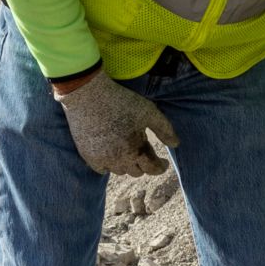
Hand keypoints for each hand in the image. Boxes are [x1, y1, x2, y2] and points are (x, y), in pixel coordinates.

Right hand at [55, 67, 179, 178]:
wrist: (88, 94)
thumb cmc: (121, 101)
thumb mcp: (148, 111)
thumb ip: (165, 129)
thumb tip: (176, 144)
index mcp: (136, 150)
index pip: (153, 169)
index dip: (161, 167)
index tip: (163, 162)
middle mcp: (120, 160)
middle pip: (137, 171)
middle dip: (143, 162)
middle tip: (143, 147)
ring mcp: (102, 160)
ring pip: (120, 171)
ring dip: (127, 163)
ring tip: (128, 148)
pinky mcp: (88, 156)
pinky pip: (102, 170)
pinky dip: (109, 165)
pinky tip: (112, 154)